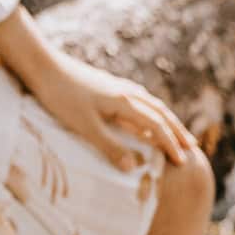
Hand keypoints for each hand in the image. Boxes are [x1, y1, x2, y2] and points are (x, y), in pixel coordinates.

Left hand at [30, 49, 196, 169]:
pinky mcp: (106, 84)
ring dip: (165, 119)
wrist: (43, 66)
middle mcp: (126, 92)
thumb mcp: (85, 126)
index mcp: (124, 103)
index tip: (183, 162)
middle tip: (192, 146)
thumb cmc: (61, 97)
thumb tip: (134, 167)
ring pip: (150, 103)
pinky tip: (143, 112)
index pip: (156, 126)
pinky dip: (149, 109)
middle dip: (176, 130)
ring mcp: (116, 86)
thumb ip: (109, 147)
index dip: (170, 145)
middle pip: (159, 112)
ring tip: (174, 130)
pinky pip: (138, 98)